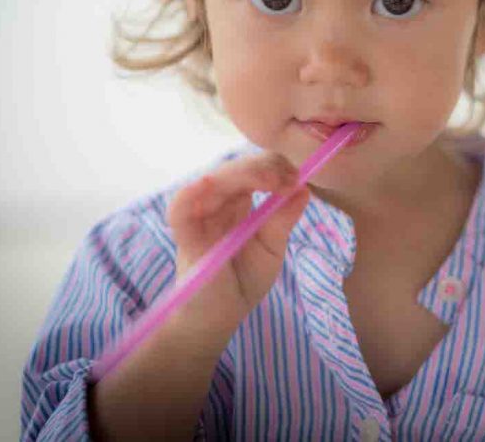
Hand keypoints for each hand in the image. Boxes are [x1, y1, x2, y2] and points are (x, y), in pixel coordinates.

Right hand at [166, 151, 309, 333]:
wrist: (217, 318)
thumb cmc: (243, 281)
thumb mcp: (272, 249)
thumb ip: (283, 220)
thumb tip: (304, 189)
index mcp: (237, 203)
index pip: (252, 169)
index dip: (274, 166)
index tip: (297, 178)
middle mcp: (217, 204)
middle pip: (233, 168)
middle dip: (263, 166)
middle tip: (289, 179)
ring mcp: (200, 218)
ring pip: (212, 180)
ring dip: (241, 174)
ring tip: (271, 182)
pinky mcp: (185, 237)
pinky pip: (181, 208)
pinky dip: (192, 193)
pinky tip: (210, 184)